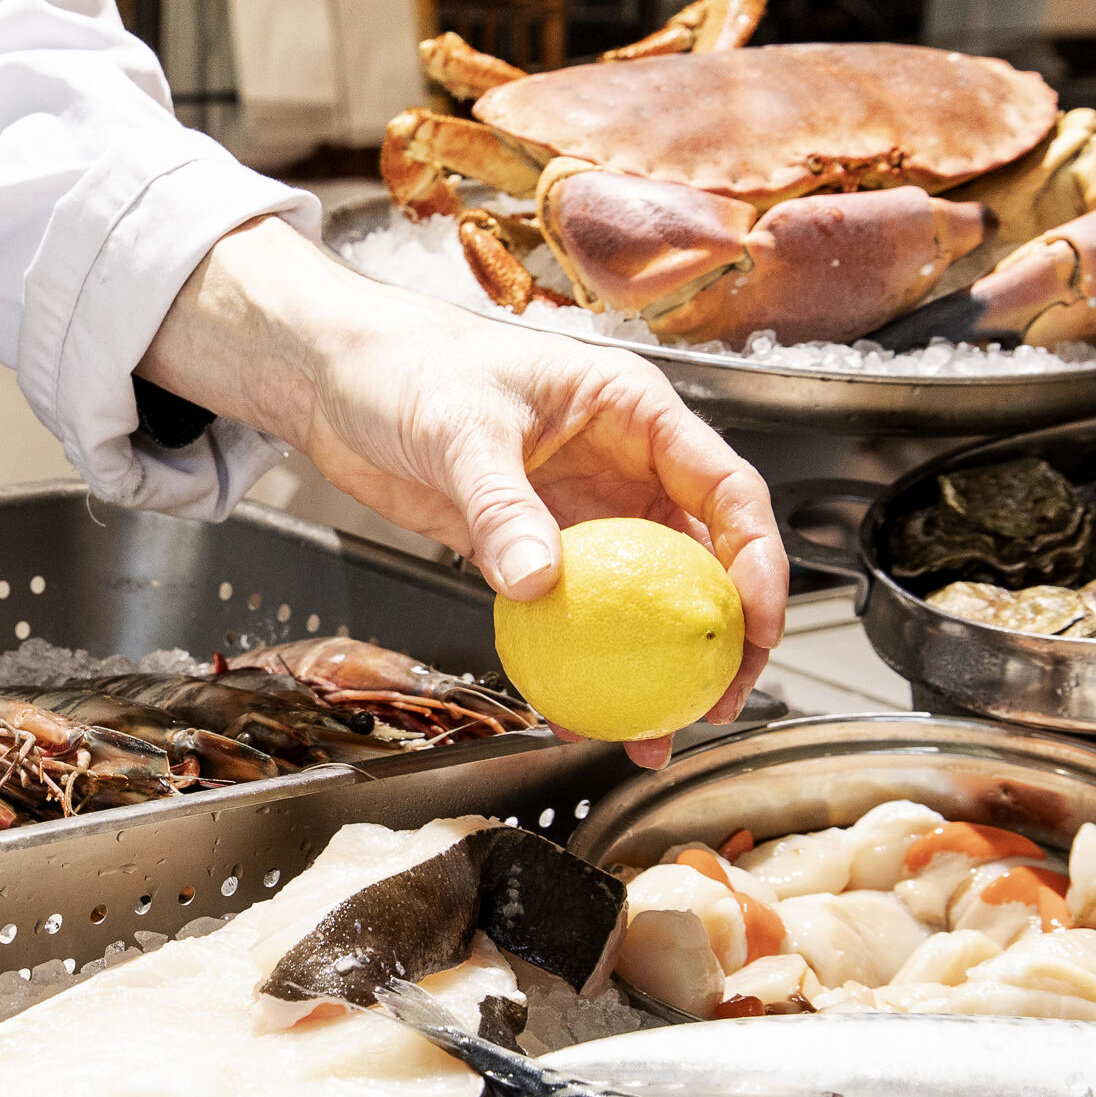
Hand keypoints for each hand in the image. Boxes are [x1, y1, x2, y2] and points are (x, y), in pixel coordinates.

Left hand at [138, 218, 787, 766]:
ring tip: (650, 732)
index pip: (727, 490)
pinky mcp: (533, 547)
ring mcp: (581, 511)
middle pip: (703, 559)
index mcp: (634, 412)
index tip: (755, 627)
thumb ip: (502, 505)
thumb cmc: (407, 364)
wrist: (337, 381)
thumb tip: (539, 581)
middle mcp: (622, 464)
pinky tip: (575, 710)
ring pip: (644, 599)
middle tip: (713, 702)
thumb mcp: (461, 428)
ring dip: (653, 668)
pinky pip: (575, 616)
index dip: (758, 562)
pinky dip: (582, 664)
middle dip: (720, 638)